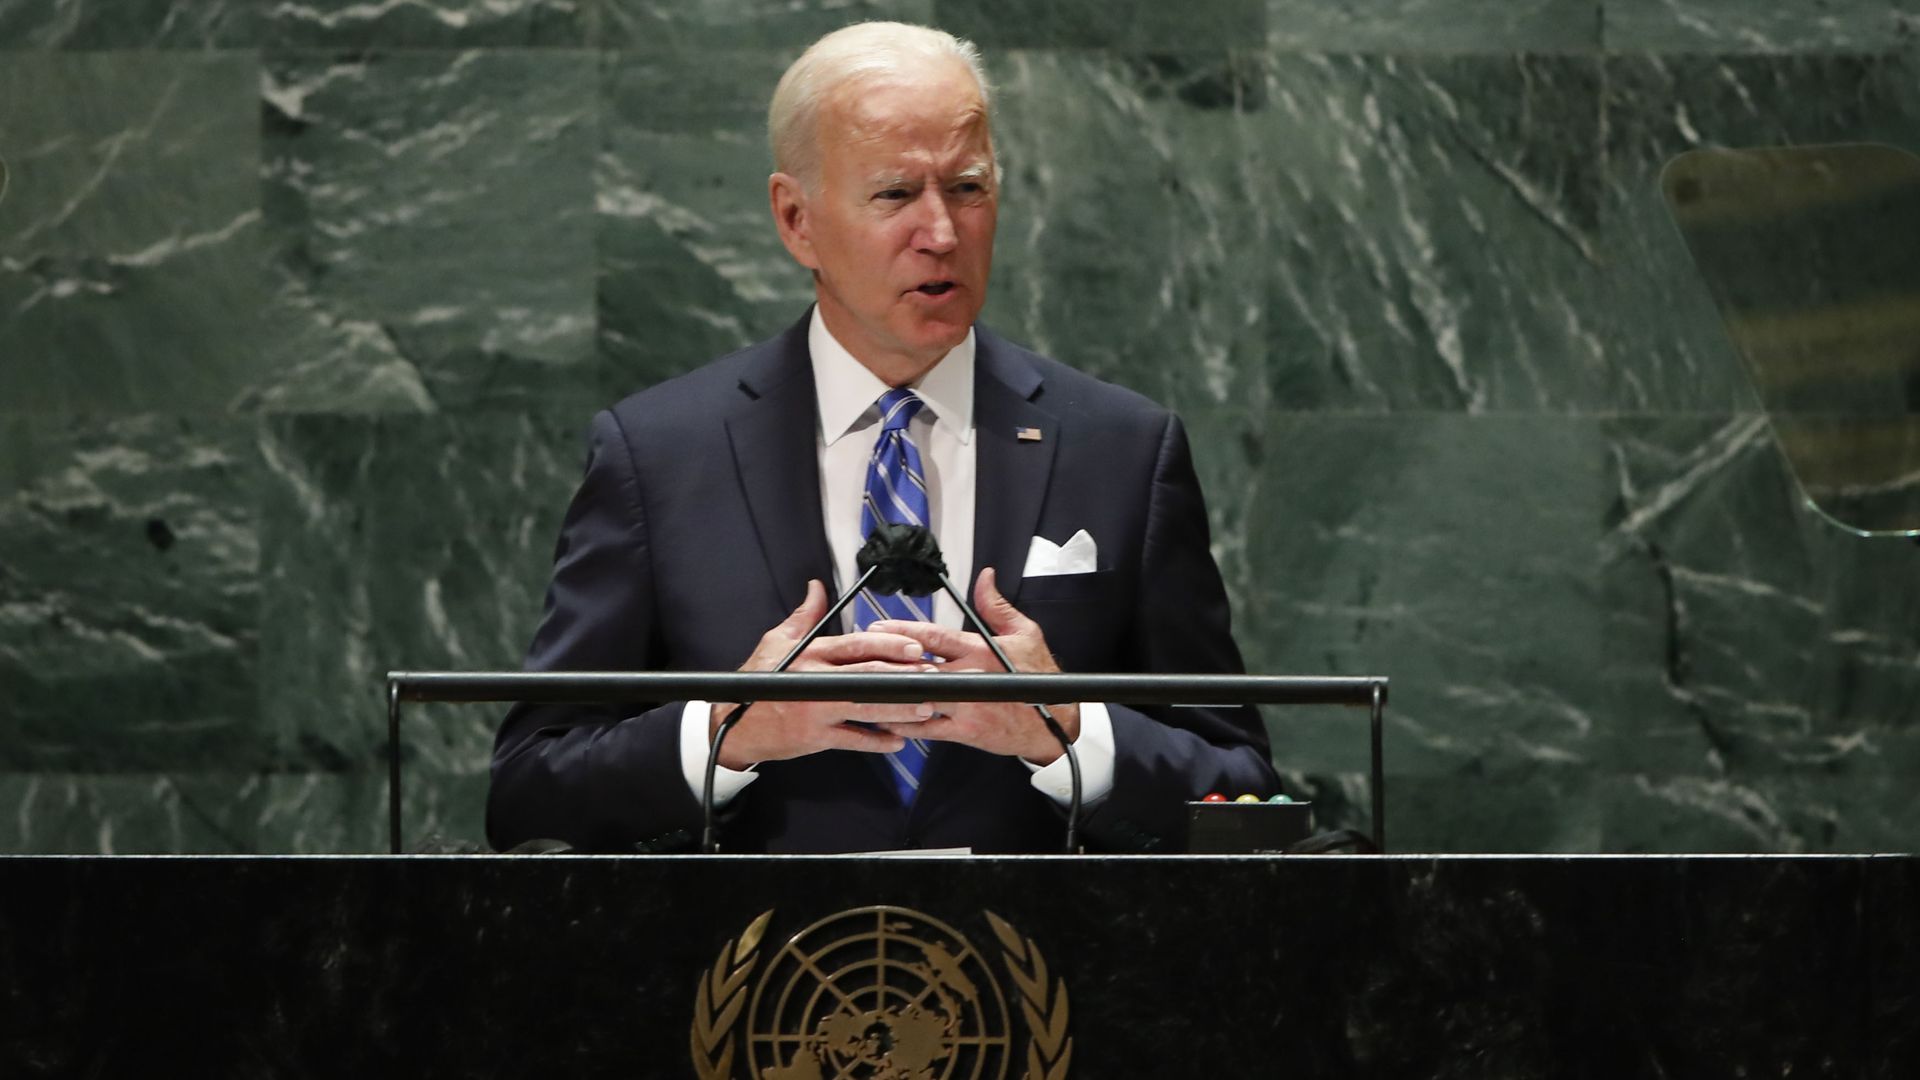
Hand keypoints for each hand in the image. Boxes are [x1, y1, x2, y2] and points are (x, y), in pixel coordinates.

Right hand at [710, 579, 932, 768]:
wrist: (734, 723)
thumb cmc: (758, 681)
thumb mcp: (776, 642)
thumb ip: (804, 617)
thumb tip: (816, 588)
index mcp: (811, 654)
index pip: (855, 645)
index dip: (888, 644)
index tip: (915, 646)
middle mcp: (816, 681)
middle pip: (866, 676)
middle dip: (902, 677)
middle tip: (930, 677)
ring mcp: (817, 711)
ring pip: (865, 709)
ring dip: (898, 710)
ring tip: (924, 708)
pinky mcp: (815, 738)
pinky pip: (852, 741)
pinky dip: (876, 742)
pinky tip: (898, 740)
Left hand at [868, 567, 1079, 763]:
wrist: (1055, 723)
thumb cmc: (1039, 677)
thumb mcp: (1025, 633)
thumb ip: (997, 606)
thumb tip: (985, 577)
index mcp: (979, 650)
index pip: (934, 636)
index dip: (902, 630)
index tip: (878, 626)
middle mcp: (969, 677)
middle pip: (918, 666)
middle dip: (886, 660)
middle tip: (860, 655)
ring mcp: (965, 705)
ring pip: (918, 697)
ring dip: (890, 692)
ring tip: (862, 686)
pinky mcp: (965, 730)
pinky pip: (926, 728)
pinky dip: (903, 723)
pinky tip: (885, 717)